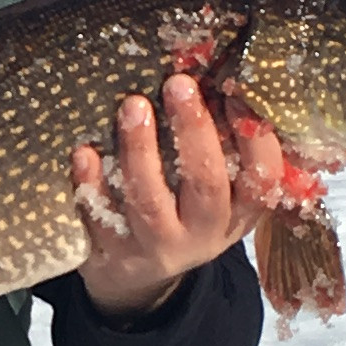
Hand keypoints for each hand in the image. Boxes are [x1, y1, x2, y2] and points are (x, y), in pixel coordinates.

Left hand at [71, 76, 285, 318]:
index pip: (261, 178)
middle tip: (179, 85)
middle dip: (194, 133)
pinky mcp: (113, 252)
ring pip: (150, 202)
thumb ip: (223, 145)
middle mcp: (203, 233)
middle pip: (206, 187)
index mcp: (238, 212)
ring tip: (132, 105)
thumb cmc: (182, 211)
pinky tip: (84, 151)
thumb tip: (220, 70)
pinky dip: (91, 183)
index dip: (254, 137)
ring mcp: (156, 246)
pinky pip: (100, 218)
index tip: (235, 93)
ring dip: (141, 151)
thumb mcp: (217, 190)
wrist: (136, 274)